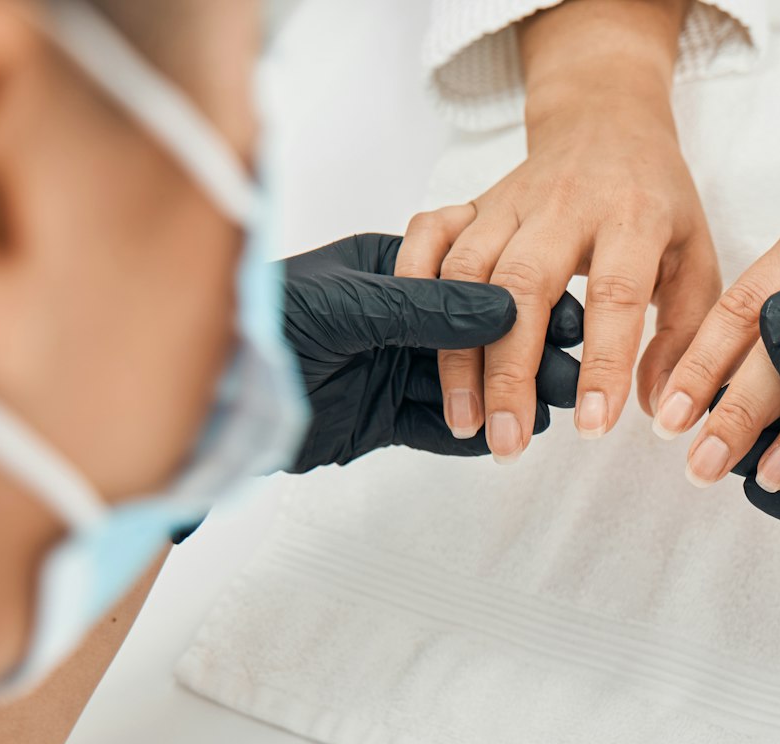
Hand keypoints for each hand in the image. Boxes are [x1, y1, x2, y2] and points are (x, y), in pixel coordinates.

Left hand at [282, 233, 580, 471]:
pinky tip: (510, 440)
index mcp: (388, 268)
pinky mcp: (379, 418)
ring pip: (465, 385)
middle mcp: (395, 317)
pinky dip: (474, 435)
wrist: (204, 396)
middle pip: (477, 337)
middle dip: (526, 354)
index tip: (571, 317)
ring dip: (508, 398)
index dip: (524, 299)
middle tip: (575, 374)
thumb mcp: (347, 307)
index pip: (472, 280)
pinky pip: (438, 427)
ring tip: (554, 411)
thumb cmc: (259, 324)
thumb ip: (426, 308)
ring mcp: (390, 368)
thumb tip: (505, 306)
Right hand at [395, 2, 718, 459]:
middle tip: (507, 442)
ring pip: (467, 271)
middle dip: (510, 372)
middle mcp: (564, 205)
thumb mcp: (695, 259)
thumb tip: (661, 410)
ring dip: (458, 351)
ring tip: (466, 421)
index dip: (603, 364)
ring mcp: (509, 201)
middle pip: (524, 287)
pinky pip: (429, 234)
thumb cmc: (657, 201)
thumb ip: (684, 335)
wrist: (607, 121)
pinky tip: (415, 343)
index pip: (616, 295)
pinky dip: (414, 282)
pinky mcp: (471, 201)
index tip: (593, 426)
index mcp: (632, 216)